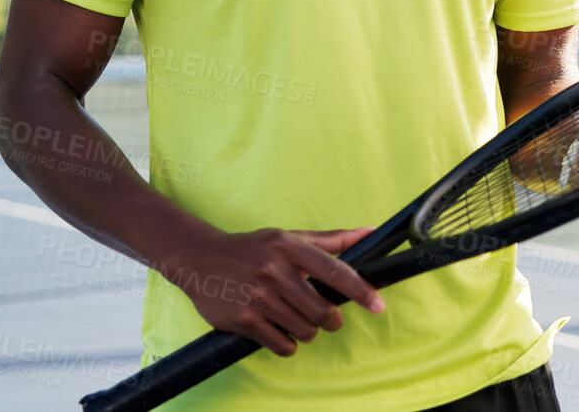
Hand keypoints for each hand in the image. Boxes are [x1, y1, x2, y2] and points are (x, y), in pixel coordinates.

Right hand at [156, 226, 385, 355]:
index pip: (336, 272)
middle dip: (329, 320)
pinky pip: (283, 345)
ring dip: (306, 331)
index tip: (379, 306)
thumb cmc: (252, 249)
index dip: (361, 291)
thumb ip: (331, 240)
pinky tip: (278, 329)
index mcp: (289, 247)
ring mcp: (258, 296)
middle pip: (323, 312)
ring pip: (305, 331)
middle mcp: (274, 270)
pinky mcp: (244, 319)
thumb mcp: (288, 237)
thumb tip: (370, 232)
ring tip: (293, 318)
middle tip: (323, 317)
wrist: (199, 260)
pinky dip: (287, 343)